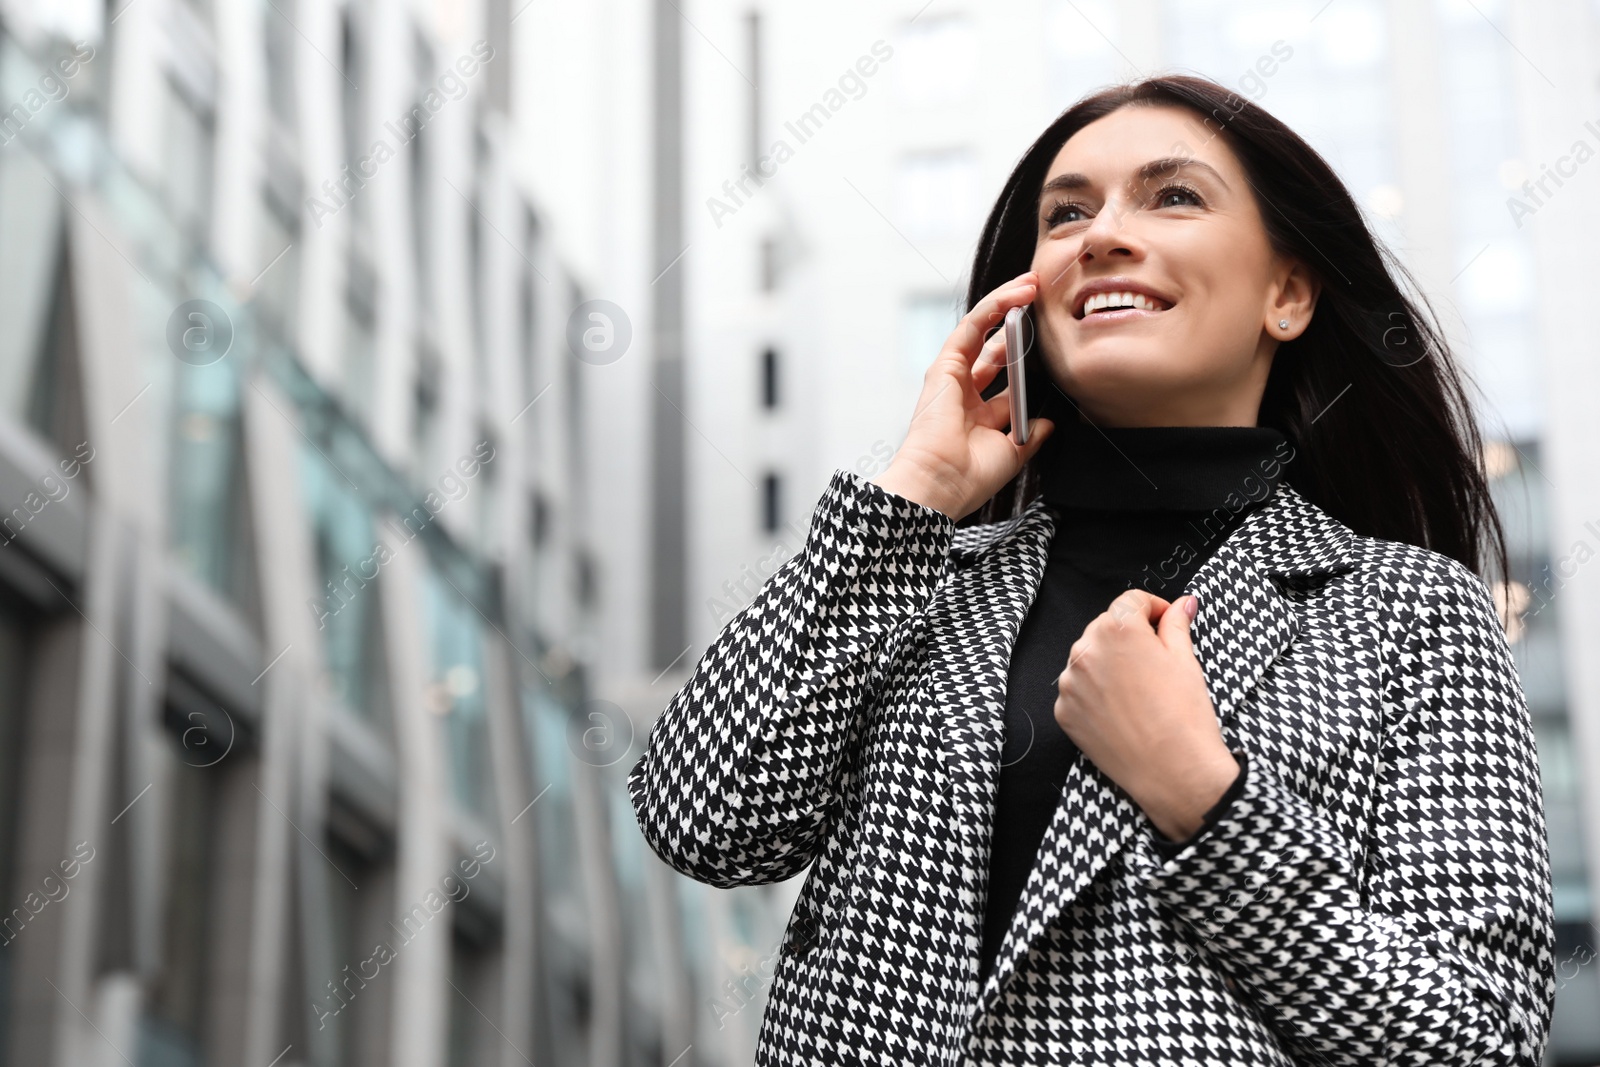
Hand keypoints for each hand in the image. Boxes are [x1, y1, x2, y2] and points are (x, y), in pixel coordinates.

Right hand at [871, 271, 1054, 521]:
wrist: (942, 485)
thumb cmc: (970, 478)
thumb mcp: (1012, 454)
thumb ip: (1030, 437)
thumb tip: (1048, 425)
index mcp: (978, 416)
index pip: (1004, 376)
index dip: (1023, 355)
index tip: (1047, 341)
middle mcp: (963, 394)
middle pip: (992, 347)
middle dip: (1016, 322)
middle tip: (1039, 299)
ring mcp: (951, 378)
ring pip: (981, 330)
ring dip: (1006, 303)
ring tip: (1032, 284)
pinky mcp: (944, 367)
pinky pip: (971, 328)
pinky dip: (993, 307)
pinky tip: (1016, 294)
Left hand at [1053, 590, 1239, 840]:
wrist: (1173, 772)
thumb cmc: (1184, 716)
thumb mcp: (1186, 661)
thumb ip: (1175, 625)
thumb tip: (1181, 604)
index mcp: (1117, 630)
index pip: (1130, 602)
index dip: (1153, 609)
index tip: (1166, 622)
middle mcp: (1085, 650)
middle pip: (1105, 628)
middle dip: (1129, 637)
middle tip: (1155, 660)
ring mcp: (1069, 683)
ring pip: (1088, 659)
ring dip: (1109, 663)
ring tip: (1139, 689)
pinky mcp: (1063, 711)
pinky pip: (1078, 690)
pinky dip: (1095, 693)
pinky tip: (1121, 710)